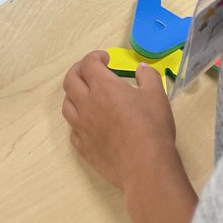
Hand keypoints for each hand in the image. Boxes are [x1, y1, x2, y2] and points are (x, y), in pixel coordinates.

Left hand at [62, 51, 176, 192]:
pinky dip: (77, 122)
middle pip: (70, 81)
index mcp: (103, 87)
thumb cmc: (151, 127)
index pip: (88, 64)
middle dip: (78, 70)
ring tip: (86, 95)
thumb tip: (141, 69)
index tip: (105, 59)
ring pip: (66, 105)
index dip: (95, 57)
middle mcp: (87, 104)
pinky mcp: (83, 148)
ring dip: (74, 95)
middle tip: (91, 71)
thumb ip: (148, 76)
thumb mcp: (156, 95)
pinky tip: (89, 124)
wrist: (145, 166)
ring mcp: (82, 127)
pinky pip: (72, 130)